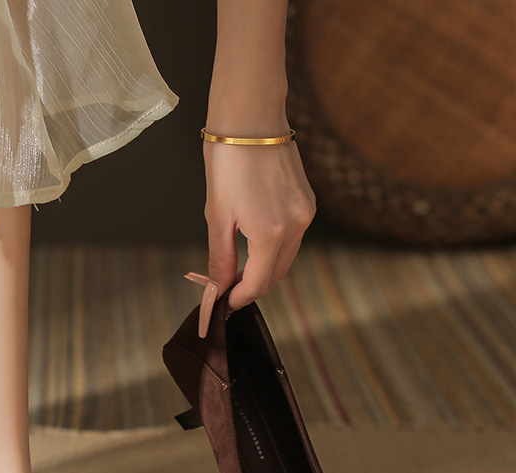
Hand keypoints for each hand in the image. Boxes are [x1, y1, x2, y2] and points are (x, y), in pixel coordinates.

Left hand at [186, 132, 316, 336]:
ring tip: (237, 270)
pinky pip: (293, 238)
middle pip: (276, 274)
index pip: (259, 283)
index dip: (239, 297)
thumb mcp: (217, 214)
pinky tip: (254, 246)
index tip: (223, 303)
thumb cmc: (228, 160)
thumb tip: (218, 287)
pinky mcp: (307, 201)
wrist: (250, 117)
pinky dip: (275, 249)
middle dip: (252, 286)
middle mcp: (296, 225)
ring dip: (264, 269)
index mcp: (271, 232)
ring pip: (286, 258)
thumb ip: (221, 257)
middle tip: (226, 289)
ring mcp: (306, 213)